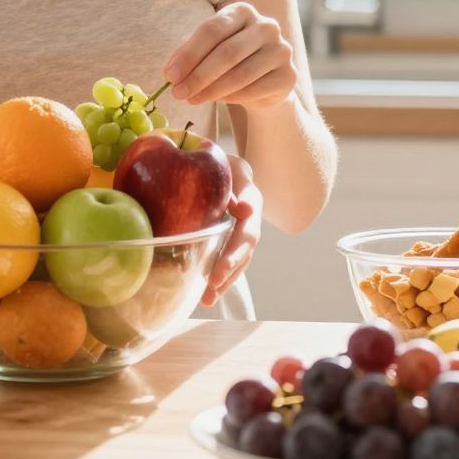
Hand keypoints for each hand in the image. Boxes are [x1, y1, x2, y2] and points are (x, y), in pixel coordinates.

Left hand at [164, 1, 295, 108]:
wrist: (263, 83)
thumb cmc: (229, 61)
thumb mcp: (207, 51)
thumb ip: (189, 55)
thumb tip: (169, 72)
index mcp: (243, 11)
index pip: (212, 29)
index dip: (188, 54)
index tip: (169, 76)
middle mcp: (266, 26)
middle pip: (227, 52)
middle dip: (198, 76)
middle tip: (178, 93)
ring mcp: (281, 50)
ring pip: (240, 74)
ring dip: (211, 90)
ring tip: (192, 100)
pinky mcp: (288, 75)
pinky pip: (255, 90)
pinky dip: (231, 98)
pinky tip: (217, 101)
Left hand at [204, 152, 262, 307]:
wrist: (217, 168)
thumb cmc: (212, 161)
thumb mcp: (217, 161)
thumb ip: (228, 177)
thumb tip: (242, 208)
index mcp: (248, 191)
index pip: (251, 201)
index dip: (247, 208)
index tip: (244, 211)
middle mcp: (251, 214)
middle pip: (247, 240)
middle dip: (232, 260)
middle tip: (215, 279)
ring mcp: (243, 231)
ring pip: (242, 258)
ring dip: (227, 279)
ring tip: (209, 297)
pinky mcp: (232, 244)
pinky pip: (231, 265)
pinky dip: (221, 282)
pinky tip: (207, 298)